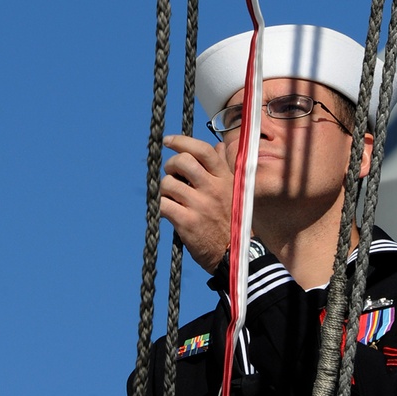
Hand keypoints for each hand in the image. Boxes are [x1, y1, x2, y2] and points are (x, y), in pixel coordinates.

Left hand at [159, 135, 233, 271]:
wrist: (236, 254)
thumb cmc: (233, 220)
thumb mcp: (236, 191)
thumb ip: (224, 168)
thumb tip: (216, 146)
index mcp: (225, 178)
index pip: (202, 150)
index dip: (181, 141)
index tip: (168, 141)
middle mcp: (213, 188)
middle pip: (182, 162)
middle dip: (170, 166)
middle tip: (172, 175)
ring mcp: (200, 205)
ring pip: (168, 183)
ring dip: (164, 190)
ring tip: (173, 198)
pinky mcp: (187, 222)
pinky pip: (162, 204)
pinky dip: (160, 206)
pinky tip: (168, 211)